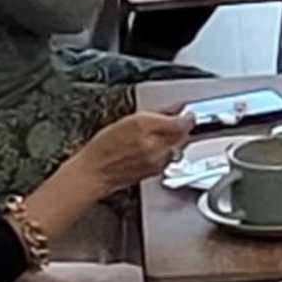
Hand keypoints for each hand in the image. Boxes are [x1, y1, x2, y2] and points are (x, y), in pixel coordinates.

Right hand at [73, 104, 196, 199]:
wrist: (93, 172)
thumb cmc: (103, 147)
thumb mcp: (127, 121)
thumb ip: (155, 114)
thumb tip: (174, 109)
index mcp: (144, 126)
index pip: (180, 121)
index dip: (187, 116)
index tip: (187, 113)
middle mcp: (153, 144)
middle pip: (183, 135)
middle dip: (181, 128)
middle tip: (175, 123)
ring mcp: (156, 160)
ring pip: (178, 147)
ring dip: (176, 140)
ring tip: (162, 136)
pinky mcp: (156, 171)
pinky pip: (170, 158)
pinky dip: (168, 152)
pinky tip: (156, 149)